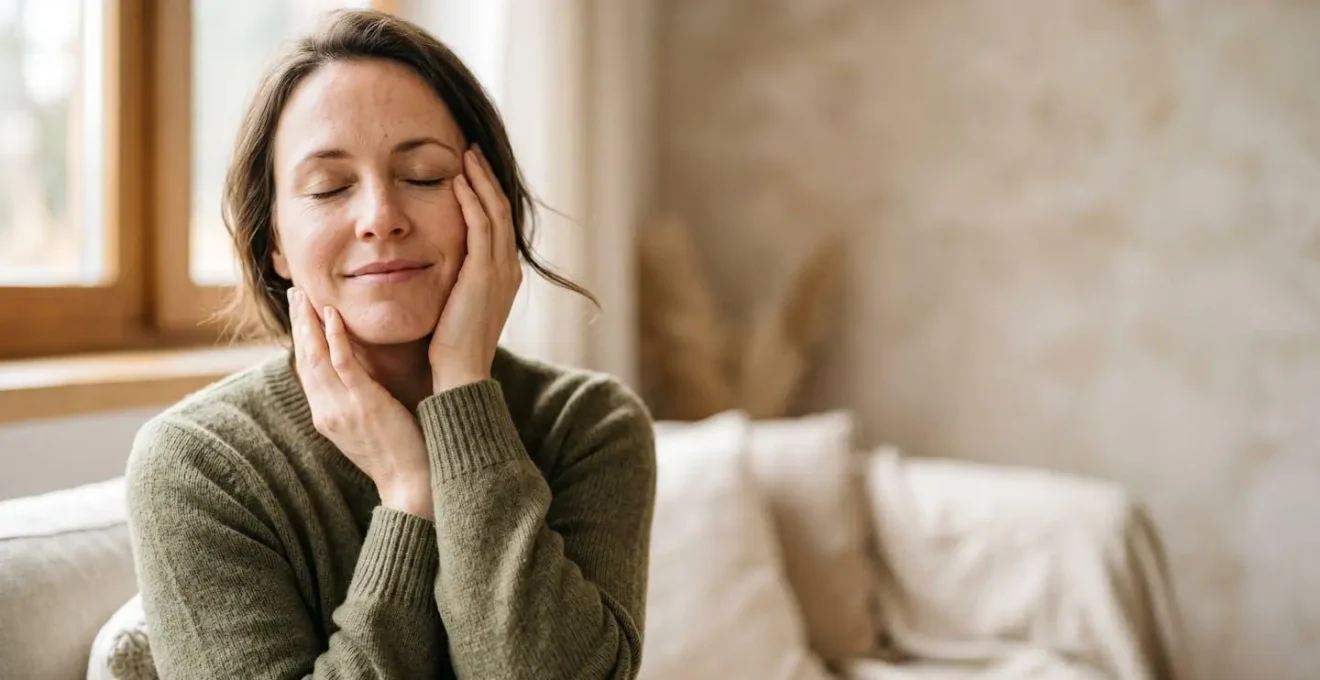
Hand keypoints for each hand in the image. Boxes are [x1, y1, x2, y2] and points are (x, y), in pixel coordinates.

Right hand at [289, 287, 432, 517]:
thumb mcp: (369, 425)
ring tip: (304, 295)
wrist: (411, 484)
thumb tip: (363, 380)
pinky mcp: (362, 403)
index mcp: (326, 415)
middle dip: (297, 323)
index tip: (298, 313)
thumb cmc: (399, 455)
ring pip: (316, 357)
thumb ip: (358, 402)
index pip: (307, 370)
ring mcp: (341, 407)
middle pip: (304, 358)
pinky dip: (334, 337)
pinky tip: (330, 315)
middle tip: (294, 292)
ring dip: (308, 322)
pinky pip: (342, 363)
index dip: (301, 339)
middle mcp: (326, 410)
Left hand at [428, 145, 521, 392]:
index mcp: (503, 275)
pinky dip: (471, 200)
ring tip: (465, 155)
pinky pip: (480, 225)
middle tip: (471, 151)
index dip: (486, 194)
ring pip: (494, 211)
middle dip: (486, 178)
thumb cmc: (450, 348)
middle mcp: (508, 268)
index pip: (497, 223)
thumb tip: (435, 267)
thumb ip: (455, 282)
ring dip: (479, 180)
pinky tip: (456, 181)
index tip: (469, 172)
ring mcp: (500, 270)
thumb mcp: (456, 307)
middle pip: (501, 209)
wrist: (460, 373)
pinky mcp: (483, 273)